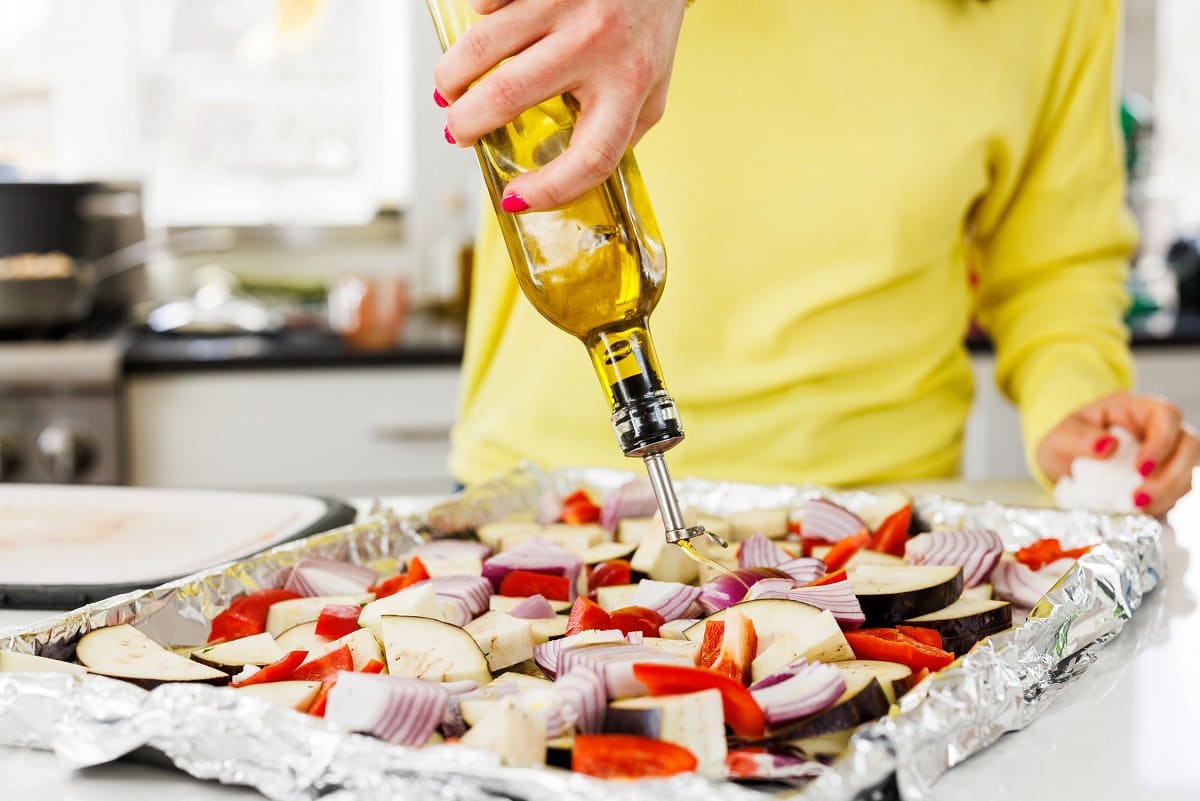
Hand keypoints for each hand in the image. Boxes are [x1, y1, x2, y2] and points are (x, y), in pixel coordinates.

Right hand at [433, 0, 688, 211]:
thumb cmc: (647, 32)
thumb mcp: (650, 92)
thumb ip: (616, 136)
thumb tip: (558, 179)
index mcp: (631, 85)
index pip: (589, 158)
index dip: (547, 190)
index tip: (513, 198)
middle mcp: (597, 42)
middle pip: (507, 96)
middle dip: (465, 123)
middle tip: (457, 132)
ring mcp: (564, 1)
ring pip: (480, 48)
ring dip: (451, 78)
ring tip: (450, 91)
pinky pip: (483, 1)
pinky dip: (474, 19)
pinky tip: (483, 29)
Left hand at [1037, 392, 1199, 515]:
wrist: (1065, 461)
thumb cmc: (1068, 440)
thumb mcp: (1062, 436)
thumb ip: (1080, 439)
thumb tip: (1107, 447)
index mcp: (1138, 410)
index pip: (1167, 417)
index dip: (1161, 443)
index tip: (1141, 469)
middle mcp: (1161, 431)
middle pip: (1189, 448)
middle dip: (1170, 477)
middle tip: (1140, 499)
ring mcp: (1167, 456)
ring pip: (1187, 473)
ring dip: (1169, 494)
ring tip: (1139, 510)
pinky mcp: (1164, 481)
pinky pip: (1176, 493)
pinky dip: (1163, 506)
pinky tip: (1141, 514)